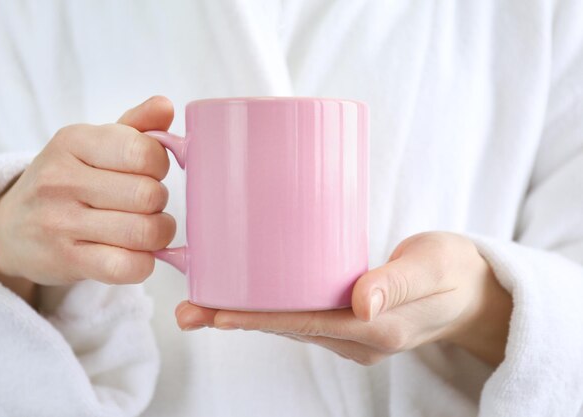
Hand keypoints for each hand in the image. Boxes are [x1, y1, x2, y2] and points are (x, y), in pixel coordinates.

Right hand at [0, 96, 175, 303]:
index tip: (150, 172)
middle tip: (148, 205)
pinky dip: (144, 263)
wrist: (11, 229)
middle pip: (149, 195)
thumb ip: (135, 125)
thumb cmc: (68, 181)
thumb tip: (166, 105)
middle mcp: (61, 179)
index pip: (143, 152)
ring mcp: (60, 222)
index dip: (160, 164)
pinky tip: (136, 254)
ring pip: (144, 232)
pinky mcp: (65, 260)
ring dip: (158, 234)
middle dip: (160, 203)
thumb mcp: (94, 145)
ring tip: (146, 229)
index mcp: (73, 141)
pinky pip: (126, 267)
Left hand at [175, 232, 512, 366]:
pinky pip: (304, 316)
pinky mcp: (351, 320)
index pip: (306, 325)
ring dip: (247, 314)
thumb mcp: (433, 267)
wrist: (472, 289)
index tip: (216, 312)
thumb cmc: (454, 271)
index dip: (258, 319)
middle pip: (287, 329)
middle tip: (189, 309)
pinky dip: (271, 307)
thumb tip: (362, 303)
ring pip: (291, 325)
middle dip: (237, 320)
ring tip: (203, 302)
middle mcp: (359, 338)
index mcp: (377, 329)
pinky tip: (248, 293)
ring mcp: (354, 333)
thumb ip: (400, 282)